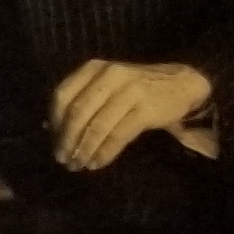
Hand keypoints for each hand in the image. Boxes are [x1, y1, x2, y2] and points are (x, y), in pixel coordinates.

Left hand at [47, 56, 214, 171]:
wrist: (182, 84)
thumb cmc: (136, 88)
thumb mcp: (106, 84)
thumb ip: (82, 99)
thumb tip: (51, 130)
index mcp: (93, 68)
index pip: (62, 95)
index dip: (55, 122)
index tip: (53, 141)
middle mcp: (109, 75)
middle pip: (77, 112)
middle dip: (66, 140)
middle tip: (62, 159)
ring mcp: (129, 91)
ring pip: (97, 126)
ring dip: (84, 150)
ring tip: (78, 164)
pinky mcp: (145, 110)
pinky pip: (118, 136)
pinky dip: (104, 153)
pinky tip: (97, 163)